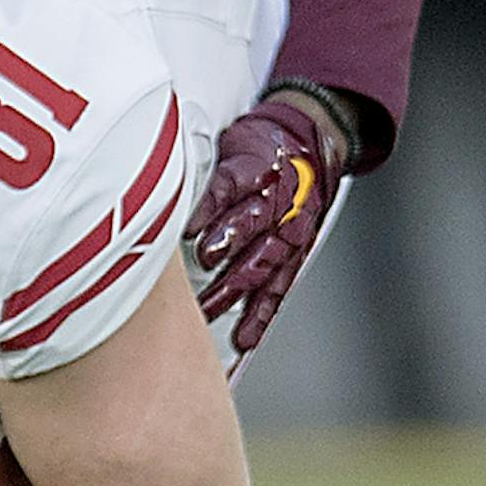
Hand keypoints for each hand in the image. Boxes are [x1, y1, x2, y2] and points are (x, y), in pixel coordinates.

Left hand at [188, 92, 348, 352]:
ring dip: (236, 290)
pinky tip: (244, 339)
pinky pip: (277, 291)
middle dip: (228, 248)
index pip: (234, 188)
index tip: (189, 226)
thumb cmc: (263, 150)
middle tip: (203, 264)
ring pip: (263, 266)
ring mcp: (289, 236)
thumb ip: (210, 178)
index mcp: (261, 173)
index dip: (212, 207)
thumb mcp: (236, 147)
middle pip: (253, 229)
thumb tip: (174, 198)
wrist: (312, 147)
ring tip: (209, 311)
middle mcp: (280, 205)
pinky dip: (261, 316)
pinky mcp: (293, 259)